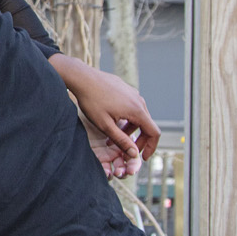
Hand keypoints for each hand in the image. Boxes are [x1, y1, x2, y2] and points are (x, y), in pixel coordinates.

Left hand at [50, 56, 159, 177]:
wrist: (82, 77)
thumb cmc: (92, 101)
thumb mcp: (105, 126)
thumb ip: (121, 141)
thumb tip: (135, 154)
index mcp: (137, 110)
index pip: (154, 133)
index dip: (151, 147)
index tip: (143, 157)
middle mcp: (139, 100)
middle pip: (147, 125)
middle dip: (138, 140)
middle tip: (126, 151)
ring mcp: (132, 93)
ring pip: (138, 116)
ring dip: (130, 130)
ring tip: (113, 138)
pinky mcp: (125, 89)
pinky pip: (131, 107)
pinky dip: (126, 119)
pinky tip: (111, 122)